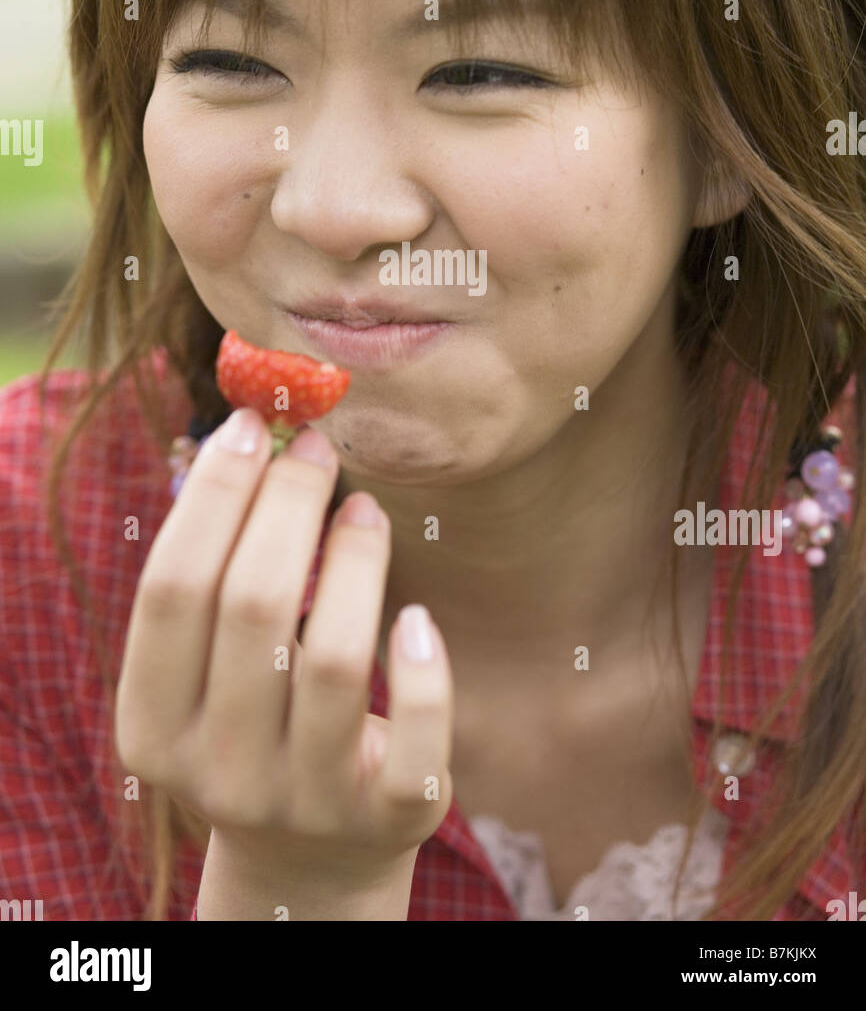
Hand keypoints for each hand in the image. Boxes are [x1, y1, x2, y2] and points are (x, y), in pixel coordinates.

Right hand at [115, 407, 453, 914]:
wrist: (310, 855)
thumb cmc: (257, 719)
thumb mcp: (211, 669)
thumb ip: (217, 577)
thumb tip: (254, 438)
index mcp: (153, 725)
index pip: (171, 589)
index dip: (212, 495)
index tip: (252, 425)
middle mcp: (218, 770)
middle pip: (251, 607)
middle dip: (287, 505)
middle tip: (315, 446)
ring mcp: (305, 799)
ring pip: (334, 657)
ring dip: (355, 560)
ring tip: (365, 508)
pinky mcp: (388, 815)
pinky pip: (416, 731)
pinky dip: (423, 667)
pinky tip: (418, 618)